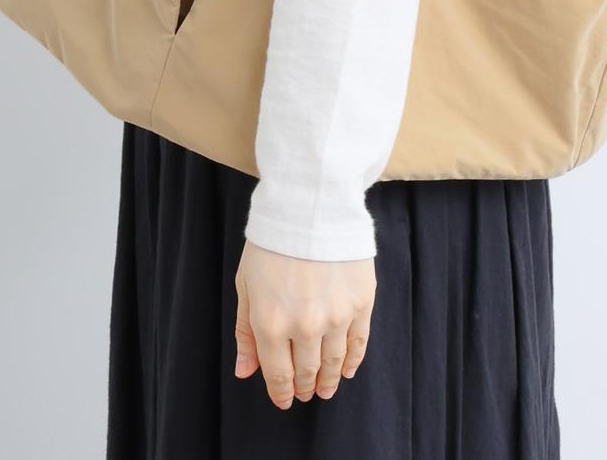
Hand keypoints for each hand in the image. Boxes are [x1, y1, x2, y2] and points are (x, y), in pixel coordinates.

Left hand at [232, 240, 375, 408]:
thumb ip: (246, 332)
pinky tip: (346, 370)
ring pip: (333, 362)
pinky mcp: (361, 302)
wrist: (309, 206)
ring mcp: (336, 316)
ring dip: (328, 380)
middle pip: (308, 372)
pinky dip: (352, 362)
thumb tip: (245, 372)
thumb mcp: (246, 285)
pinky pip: (358, 343)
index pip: (279, 375)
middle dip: (304, 386)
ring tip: (326, 388)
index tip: (284, 400)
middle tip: (305, 393)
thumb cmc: (271, 244)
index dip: (281, 393)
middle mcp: (305, 326)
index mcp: (271, 324)